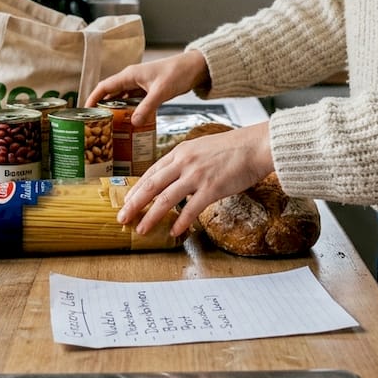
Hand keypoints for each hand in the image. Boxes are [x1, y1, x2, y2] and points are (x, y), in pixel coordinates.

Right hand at [85, 50, 209, 126]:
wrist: (195, 67)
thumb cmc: (177, 73)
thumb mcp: (161, 92)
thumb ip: (147, 107)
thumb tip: (133, 123)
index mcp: (129, 75)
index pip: (104, 86)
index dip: (92, 98)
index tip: (84, 111)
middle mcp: (131, 78)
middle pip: (110, 93)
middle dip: (101, 107)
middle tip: (95, 123)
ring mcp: (139, 84)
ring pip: (121, 98)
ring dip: (115, 110)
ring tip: (110, 126)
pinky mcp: (148, 90)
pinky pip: (133, 101)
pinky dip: (129, 110)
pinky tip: (129, 122)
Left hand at [118, 121, 273, 236]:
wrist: (256, 146)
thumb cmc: (234, 148)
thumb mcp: (203, 147)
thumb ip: (187, 161)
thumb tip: (177, 177)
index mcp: (181, 151)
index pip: (152, 172)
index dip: (137, 188)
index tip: (127, 201)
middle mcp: (185, 162)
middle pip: (152, 185)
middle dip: (134, 203)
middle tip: (121, 218)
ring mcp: (197, 175)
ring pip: (165, 198)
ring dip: (150, 216)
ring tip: (140, 229)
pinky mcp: (212, 188)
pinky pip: (191, 209)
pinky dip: (180, 222)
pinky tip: (173, 232)